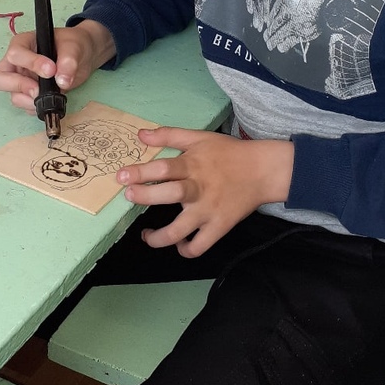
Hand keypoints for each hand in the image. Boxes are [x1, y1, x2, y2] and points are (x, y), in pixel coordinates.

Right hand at [0, 20, 115, 113]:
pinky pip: (27, 106)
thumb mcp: (74, 46)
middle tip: (38, 90)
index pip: (15, 55)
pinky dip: (37, 108)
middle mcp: (17, 64)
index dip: (31, 64)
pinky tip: (52, 101)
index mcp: (23, 44)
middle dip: (18, 86)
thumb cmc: (73, 45)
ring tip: (49, 97)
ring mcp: (22, 81)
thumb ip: (68, 60)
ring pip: (13, 96)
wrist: (82, 57)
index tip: (51, 71)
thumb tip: (62, 81)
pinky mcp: (31, 95)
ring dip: (29, 101)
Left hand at [118, 128, 293, 256]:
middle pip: (169, 194)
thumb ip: (169, 135)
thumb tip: (140, 134)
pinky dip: (185, 249)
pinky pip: (199, 246)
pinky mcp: (220, 226)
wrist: (264, 170)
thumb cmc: (229, 153)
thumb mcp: (200, 137)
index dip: (139, 172)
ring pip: (180, 230)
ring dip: (158, 237)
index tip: (121, 177)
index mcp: (193, 164)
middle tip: (129, 197)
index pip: (163, 168)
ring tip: (146, 235)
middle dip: (144, 196)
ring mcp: (209, 211)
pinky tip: (178, 244)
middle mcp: (199, 189)